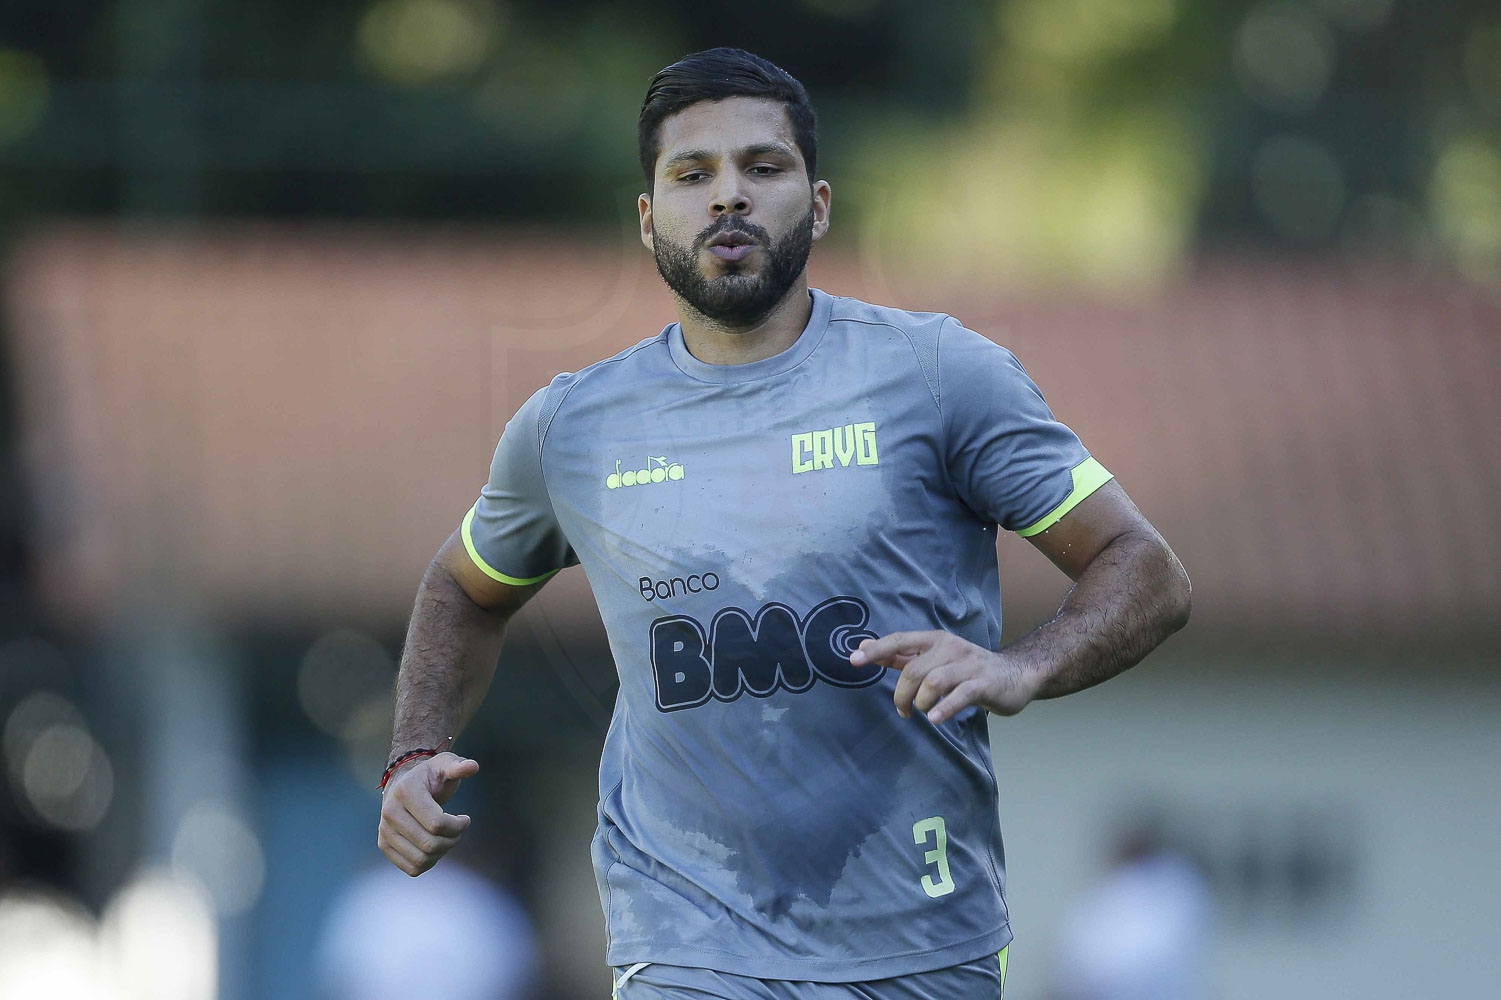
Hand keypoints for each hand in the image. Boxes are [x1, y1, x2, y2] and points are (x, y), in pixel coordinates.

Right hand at [377, 752, 477, 875]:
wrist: (404, 786)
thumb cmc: (430, 776)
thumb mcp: (445, 765)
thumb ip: (458, 766)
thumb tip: (473, 767)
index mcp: (405, 792)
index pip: (437, 824)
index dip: (458, 826)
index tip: (465, 819)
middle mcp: (389, 813)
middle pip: (430, 844)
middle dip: (452, 840)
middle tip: (457, 830)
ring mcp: (384, 831)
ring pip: (421, 860)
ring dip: (442, 852)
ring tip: (447, 838)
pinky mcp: (384, 845)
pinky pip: (412, 868)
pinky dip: (429, 863)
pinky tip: (434, 847)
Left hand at [850, 631, 1040, 723]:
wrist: (1016, 674)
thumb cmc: (967, 669)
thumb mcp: (935, 658)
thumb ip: (902, 656)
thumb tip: (866, 649)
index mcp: (935, 640)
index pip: (900, 640)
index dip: (876, 650)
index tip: (853, 660)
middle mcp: (950, 648)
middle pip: (914, 669)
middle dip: (901, 694)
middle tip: (903, 711)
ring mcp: (968, 665)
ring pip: (933, 681)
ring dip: (921, 703)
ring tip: (922, 713)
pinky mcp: (983, 683)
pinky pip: (960, 695)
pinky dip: (944, 708)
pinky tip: (936, 719)